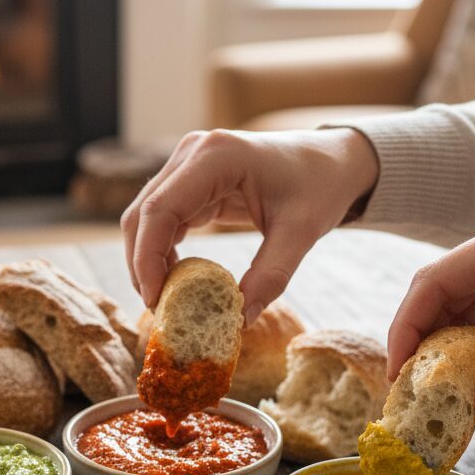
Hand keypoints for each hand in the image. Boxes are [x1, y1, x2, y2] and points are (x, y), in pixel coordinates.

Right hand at [121, 128, 378, 319]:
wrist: (332, 161)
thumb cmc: (320, 186)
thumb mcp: (301, 233)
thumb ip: (271, 276)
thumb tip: (240, 321)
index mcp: (216, 156)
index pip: (160, 210)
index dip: (148, 258)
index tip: (155, 300)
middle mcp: (193, 153)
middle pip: (143, 214)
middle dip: (142, 264)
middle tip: (158, 308)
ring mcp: (188, 164)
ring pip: (145, 216)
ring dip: (147, 258)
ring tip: (166, 298)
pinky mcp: (190, 179)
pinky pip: (162, 217)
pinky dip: (161, 249)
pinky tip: (176, 277)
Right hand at [388, 209, 474, 418]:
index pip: (436, 281)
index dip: (407, 326)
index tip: (398, 370)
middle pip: (438, 288)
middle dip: (420, 335)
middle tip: (408, 383)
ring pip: (455, 298)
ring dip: (444, 339)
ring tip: (433, 381)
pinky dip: (470, 336)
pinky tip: (466, 366)